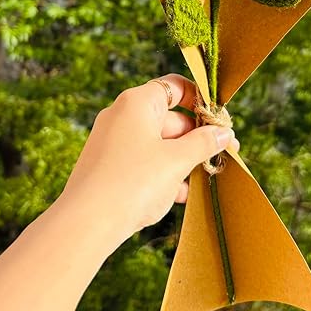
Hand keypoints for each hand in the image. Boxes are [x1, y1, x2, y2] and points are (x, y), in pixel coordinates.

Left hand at [58, 74, 238, 243]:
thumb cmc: (133, 183)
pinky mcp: (108, 168)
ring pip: (158, 144)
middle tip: (224, 154)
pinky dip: (163, 173)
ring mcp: (113, 143)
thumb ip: (203, 143)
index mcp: (137, 103)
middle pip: (169, 118)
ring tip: (206, 179)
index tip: (220, 120)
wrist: (86, 223)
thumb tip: (223, 133)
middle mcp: (121, 116)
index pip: (174, 87)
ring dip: (183, 159)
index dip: (200, 100)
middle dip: (197, 138)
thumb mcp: (176, 161)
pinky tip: (181, 195)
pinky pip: (143, 163)